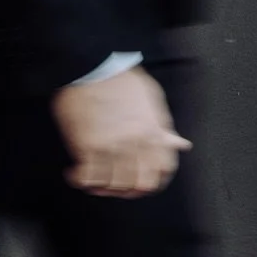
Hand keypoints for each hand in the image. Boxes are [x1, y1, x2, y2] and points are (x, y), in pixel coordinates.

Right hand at [51, 66, 192, 198]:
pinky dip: (81, 181)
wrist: (95, 65)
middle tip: (114, 187)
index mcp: (154, 132)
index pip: (162, 170)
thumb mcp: (152, 99)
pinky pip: (87, 177)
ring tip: (94, 180)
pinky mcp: (87, 145)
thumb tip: (180, 144)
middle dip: (127, 190)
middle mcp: (135, 143)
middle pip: (137, 184)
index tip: (141, 182)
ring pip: (112, 185)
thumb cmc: (123, 79)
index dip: (153, 181)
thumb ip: (164, 126)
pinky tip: (76, 174)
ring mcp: (111, 146)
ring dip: (102, 188)